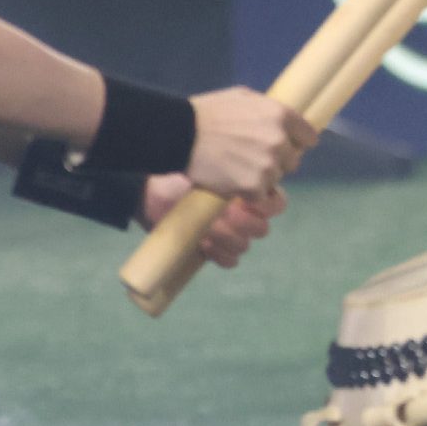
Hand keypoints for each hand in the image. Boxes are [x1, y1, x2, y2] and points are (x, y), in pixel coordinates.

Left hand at [142, 177, 288, 267]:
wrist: (149, 191)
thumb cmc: (180, 172)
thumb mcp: (207, 165)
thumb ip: (231, 171)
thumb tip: (249, 180)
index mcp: (250, 192)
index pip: (277, 204)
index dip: (267, 207)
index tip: (245, 201)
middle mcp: (244, 214)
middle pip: (261, 229)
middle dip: (242, 224)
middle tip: (222, 215)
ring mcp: (229, 234)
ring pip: (244, 245)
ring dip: (226, 239)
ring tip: (206, 230)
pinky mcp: (214, 250)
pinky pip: (231, 261)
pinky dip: (220, 255)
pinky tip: (203, 245)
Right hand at [183, 87, 320, 200]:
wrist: (178, 135)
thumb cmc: (207, 112)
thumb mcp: (241, 97)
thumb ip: (267, 108)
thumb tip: (284, 119)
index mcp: (280, 115)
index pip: (308, 136)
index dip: (297, 142)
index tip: (289, 146)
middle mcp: (280, 141)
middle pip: (292, 160)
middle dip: (276, 160)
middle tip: (251, 157)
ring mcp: (268, 165)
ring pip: (276, 178)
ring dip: (261, 177)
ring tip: (237, 168)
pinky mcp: (253, 187)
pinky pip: (260, 195)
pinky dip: (249, 193)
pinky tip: (232, 182)